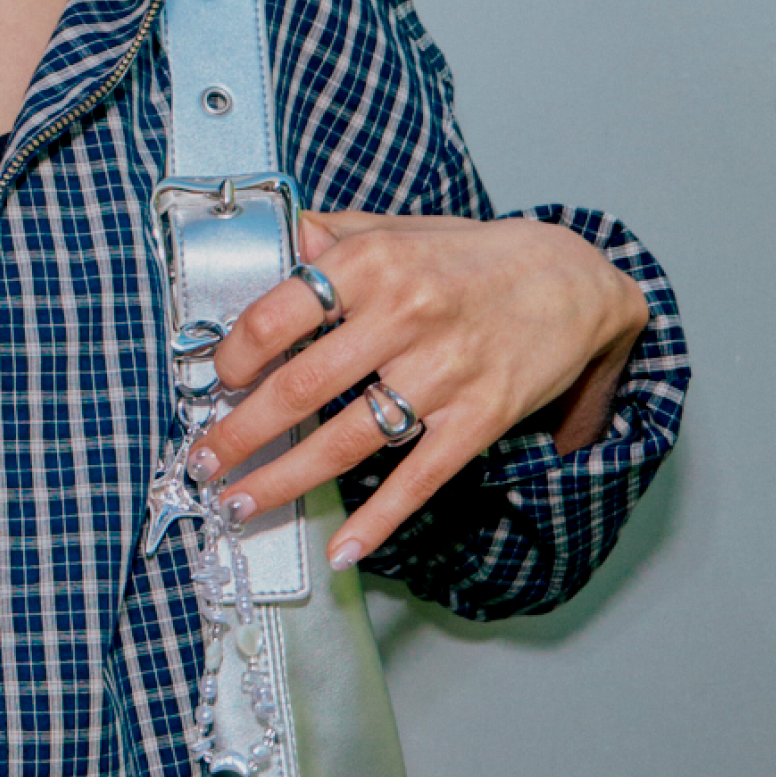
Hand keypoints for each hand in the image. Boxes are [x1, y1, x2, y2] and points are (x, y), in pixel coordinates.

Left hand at [183, 213, 649, 570]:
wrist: (574, 281)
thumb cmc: (472, 256)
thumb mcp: (397, 227)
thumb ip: (329, 236)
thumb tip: (267, 243)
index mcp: (374, 263)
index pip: (278, 316)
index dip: (233, 356)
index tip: (214, 381)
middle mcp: (406, 317)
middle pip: (300, 388)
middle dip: (239, 433)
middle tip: (202, 462)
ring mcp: (444, 373)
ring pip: (345, 441)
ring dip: (283, 481)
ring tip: (239, 503)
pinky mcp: (479, 419)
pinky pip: (418, 479)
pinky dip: (377, 520)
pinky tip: (343, 549)